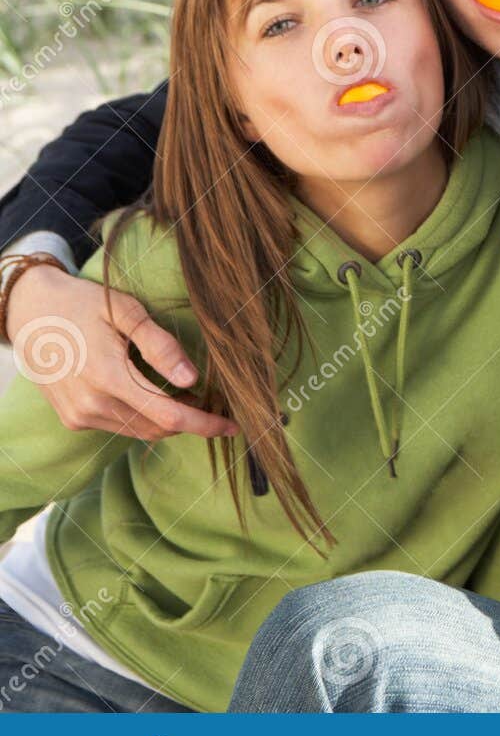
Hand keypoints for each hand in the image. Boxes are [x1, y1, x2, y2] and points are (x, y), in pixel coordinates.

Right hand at [5, 262, 234, 439]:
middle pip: (158, 427)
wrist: (29, 312)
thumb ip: (160, 346)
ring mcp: (80, 415)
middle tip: (214, 400)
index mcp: (108, 377)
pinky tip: (151, 394)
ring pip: (139, 430)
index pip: (169, 415)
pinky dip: (142, 416)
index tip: (233, 424)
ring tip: (186, 394)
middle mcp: (92, 404)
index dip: (205, 424)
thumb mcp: (126, 312)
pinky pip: (120, 426)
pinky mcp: (73, 419)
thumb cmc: (82, 304)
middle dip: (191, 420)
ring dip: (167, 419)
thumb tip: (193, 379)